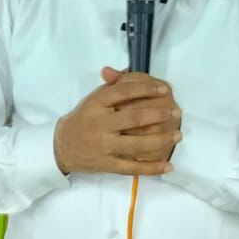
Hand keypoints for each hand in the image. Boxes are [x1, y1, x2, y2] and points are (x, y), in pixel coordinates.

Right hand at [53, 67, 181, 176]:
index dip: (145, 89)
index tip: (164, 90)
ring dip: (160, 140)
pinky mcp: (106, 164)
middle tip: (176, 112)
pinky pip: (132, 167)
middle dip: (158, 115)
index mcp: (97, 103)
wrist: (62, 146)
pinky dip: (151, 168)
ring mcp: (103, 146)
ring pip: (136, 144)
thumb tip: (128, 70)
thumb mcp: (94, 99)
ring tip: (177, 135)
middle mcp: (100, 124)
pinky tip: (167, 166)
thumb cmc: (84, 118)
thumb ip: (113, 86)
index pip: (123, 92)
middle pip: (134, 118)